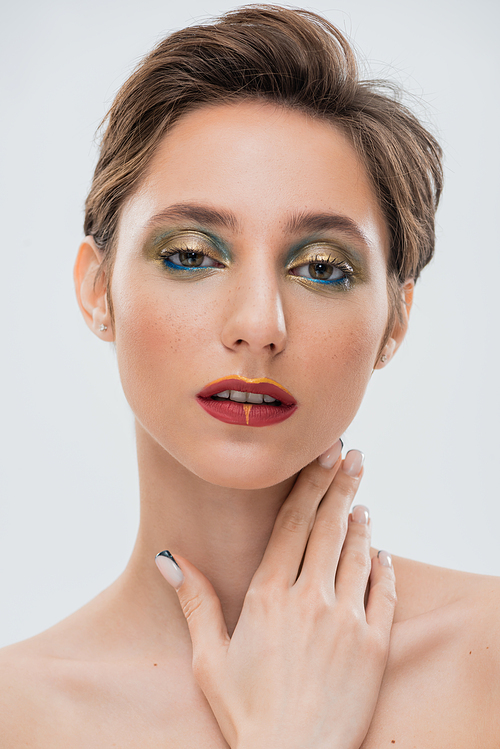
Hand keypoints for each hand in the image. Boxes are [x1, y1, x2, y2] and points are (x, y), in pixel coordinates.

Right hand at [156, 445, 395, 748]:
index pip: (293, 523)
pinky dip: (383, 567)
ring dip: (362, 522)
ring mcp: (347, 620)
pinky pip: (384, 593)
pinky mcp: (374, 645)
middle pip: (329, 527)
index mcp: (268, 596)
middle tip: (353, 455)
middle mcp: (310, 599)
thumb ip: (195, 602)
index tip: (322, 455)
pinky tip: (381, 552)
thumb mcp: (209, 659)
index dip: (309, 485)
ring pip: (358, 553)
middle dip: (342, 485)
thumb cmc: (246, 714)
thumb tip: (168, 558)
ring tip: (363, 498)